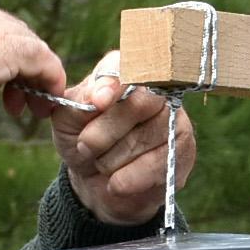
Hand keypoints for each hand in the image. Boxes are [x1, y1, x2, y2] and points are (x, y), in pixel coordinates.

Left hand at [53, 51, 195, 226]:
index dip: (114, 84)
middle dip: (104, 133)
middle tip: (85, 147)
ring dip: (112, 160)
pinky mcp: (183, 151)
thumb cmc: (82, 141)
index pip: (128, 66)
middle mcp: (155, 89)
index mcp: (123, 71)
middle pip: (139, 103)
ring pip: (146, 138)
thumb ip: (79, 102)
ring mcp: (175, 119)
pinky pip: (158, 164)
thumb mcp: (67, 121)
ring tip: (104, 163)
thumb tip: (98, 96)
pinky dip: (129, 178)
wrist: (95, 183)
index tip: (98, 102)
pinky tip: (117, 183)